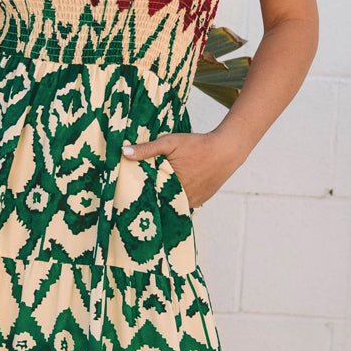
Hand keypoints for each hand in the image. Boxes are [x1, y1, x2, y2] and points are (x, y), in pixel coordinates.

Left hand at [121, 122, 249, 209]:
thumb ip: (147, 149)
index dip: (138, 198)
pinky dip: (174, 203)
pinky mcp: (199, 202)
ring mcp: (192, 202)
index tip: (127, 198)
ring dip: (162, 204)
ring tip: (149, 200)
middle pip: (159, 205)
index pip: (149, 198)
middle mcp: (182, 198)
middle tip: (134, 202)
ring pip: (171, 207)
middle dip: (149, 202)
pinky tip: (167, 197)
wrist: (226, 150)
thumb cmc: (197, 145)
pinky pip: (182, 206)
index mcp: (172, 186)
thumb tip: (123, 152)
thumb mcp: (170, 142)